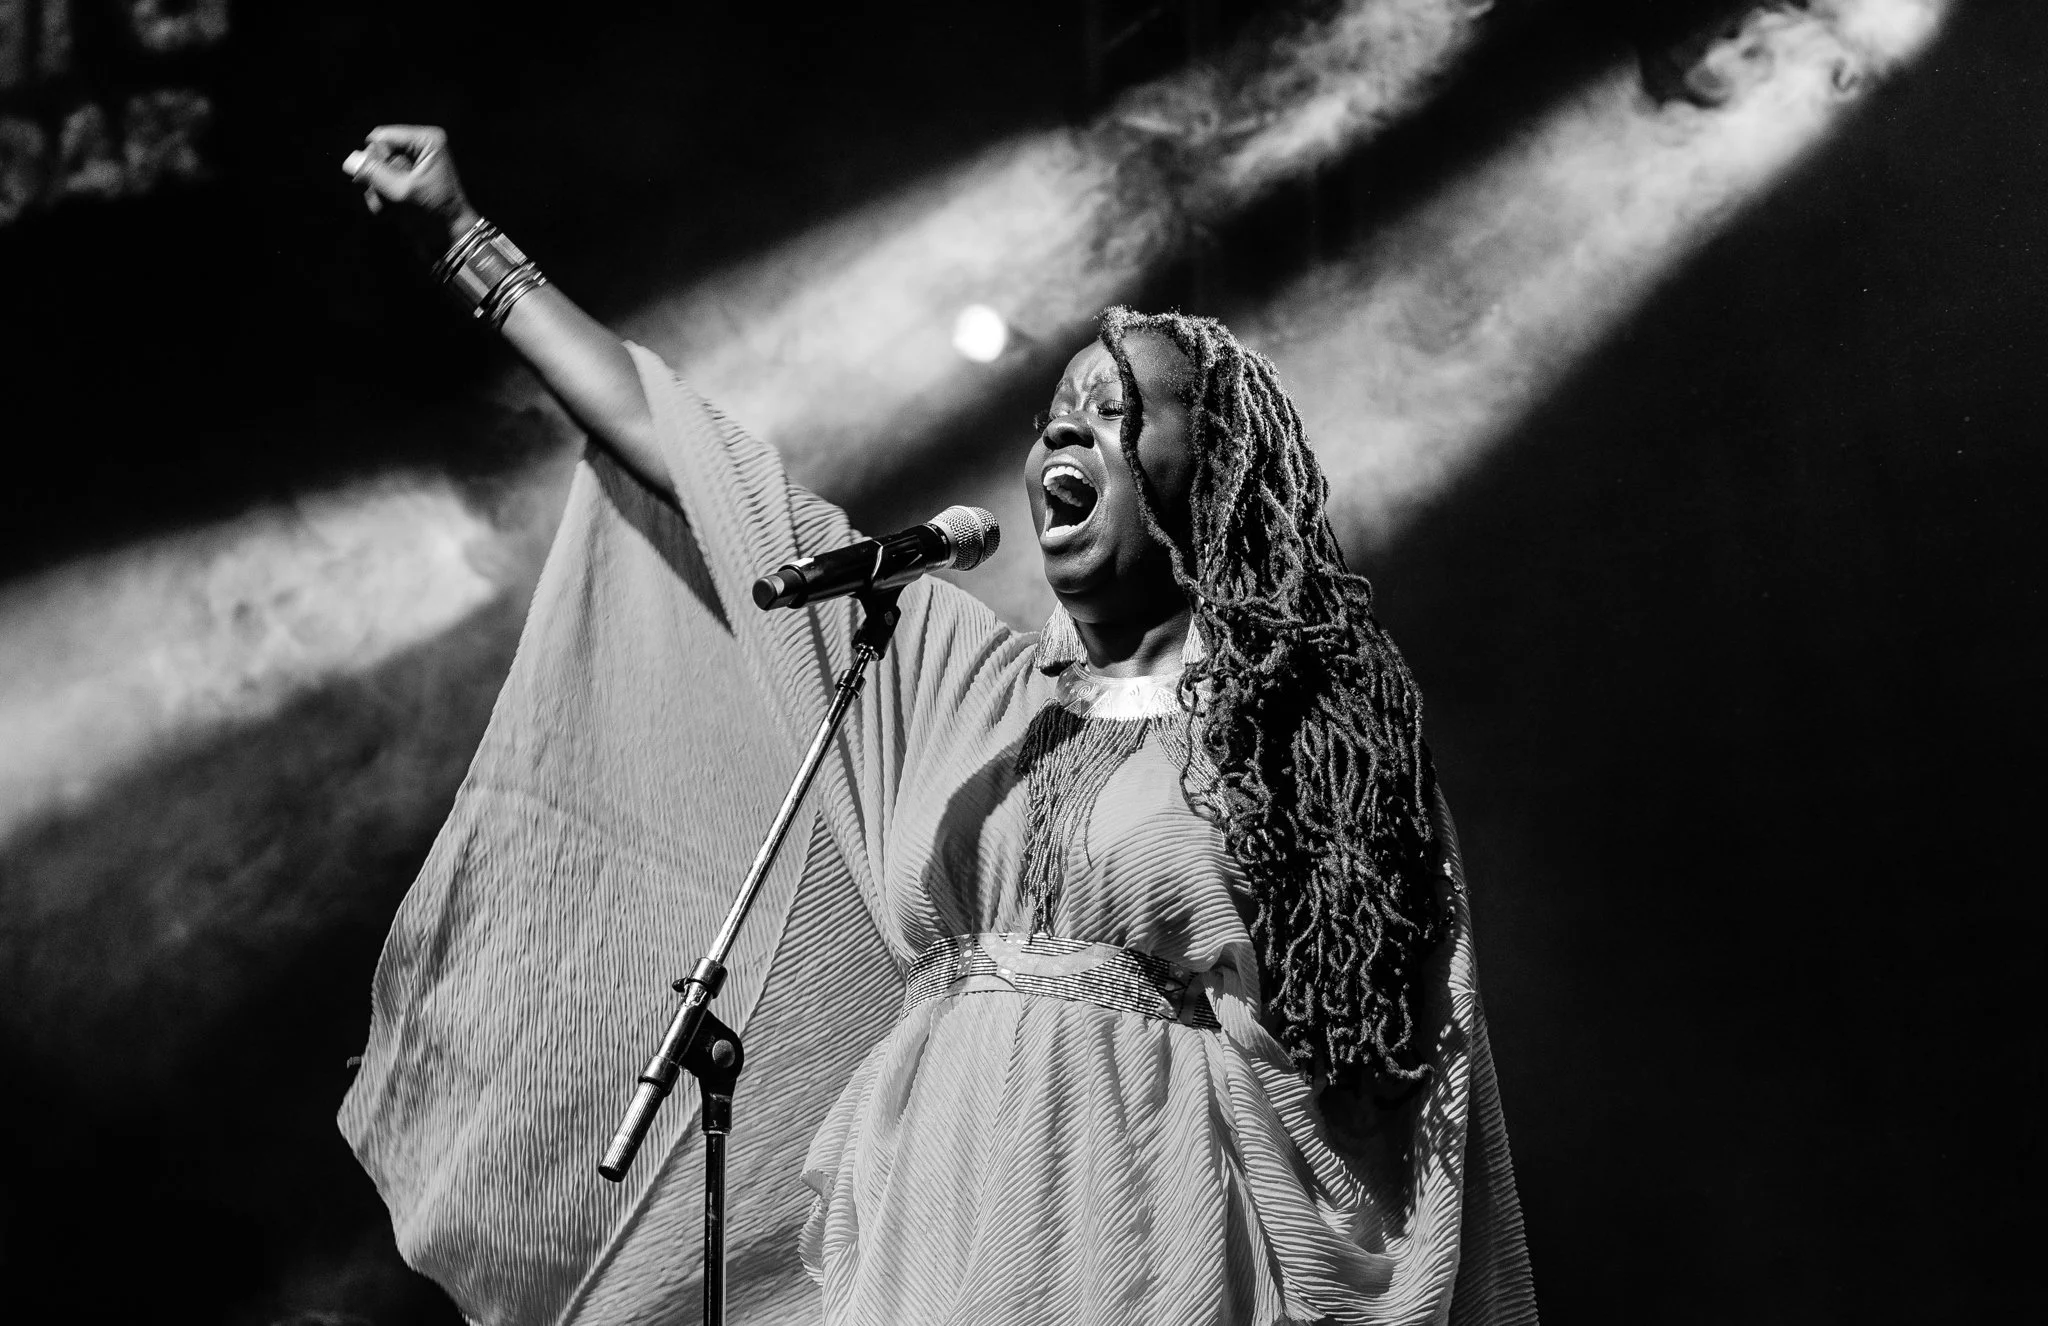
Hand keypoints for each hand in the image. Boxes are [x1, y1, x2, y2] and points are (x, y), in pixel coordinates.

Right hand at [342, 125, 478, 243]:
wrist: (451, 239)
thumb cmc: (435, 213)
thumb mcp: (402, 192)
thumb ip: (374, 174)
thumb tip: (349, 160)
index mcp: (426, 141)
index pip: (382, 137)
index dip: (374, 159)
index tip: (380, 181)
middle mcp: (420, 147)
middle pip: (378, 153)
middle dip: (375, 177)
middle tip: (383, 198)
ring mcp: (413, 164)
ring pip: (376, 170)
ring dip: (377, 191)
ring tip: (388, 208)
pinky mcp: (408, 180)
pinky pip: (382, 181)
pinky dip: (382, 197)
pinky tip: (390, 212)